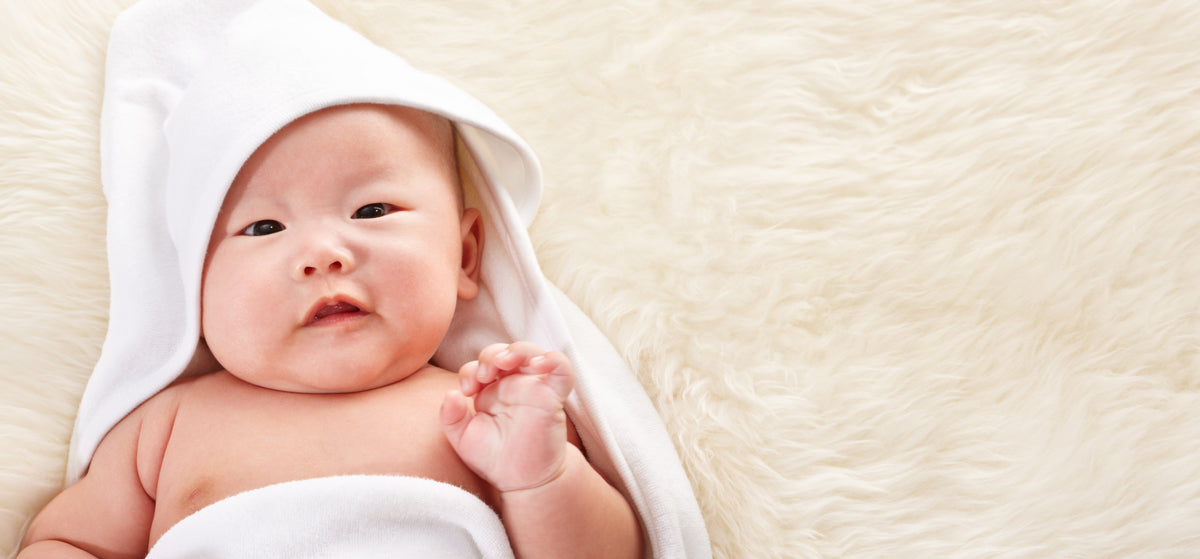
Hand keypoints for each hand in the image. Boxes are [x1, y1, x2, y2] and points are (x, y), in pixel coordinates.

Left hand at [440, 342, 574, 491]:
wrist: (521, 481)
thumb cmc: (494, 459)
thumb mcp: (463, 438)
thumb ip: (451, 417)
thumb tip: (451, 393)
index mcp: (491, 392)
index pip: (480, 366)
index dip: (470, 370)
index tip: (467, 390)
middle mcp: (513, 386)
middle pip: (504, 352)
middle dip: (490, 355)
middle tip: (484, 375)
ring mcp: (534, 388)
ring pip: (531, 352)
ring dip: (516, 350)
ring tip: (503, 362)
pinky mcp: (554, 395)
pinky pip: (561, 367)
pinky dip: (552, 359)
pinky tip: (538, 364)